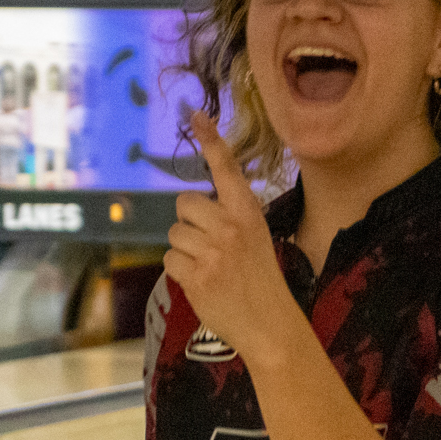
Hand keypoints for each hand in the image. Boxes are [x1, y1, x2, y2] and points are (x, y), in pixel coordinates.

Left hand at [164, 112, 303, 365]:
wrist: (270, 324)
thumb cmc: (260, 279)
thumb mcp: (255, 237)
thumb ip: (227, 218)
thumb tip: (189, 207)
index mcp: (248, 212)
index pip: (226, 169)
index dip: (210, 141)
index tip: (195, 115)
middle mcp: (230, 226)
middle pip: (184, 203)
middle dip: (189, 222)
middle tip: (209, 245)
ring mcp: (213, 252)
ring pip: (174, 234)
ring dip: (185, 250)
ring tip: (209, 267)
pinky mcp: (197, 276)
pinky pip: (170, 260)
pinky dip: (181, 272)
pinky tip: (202, 282)